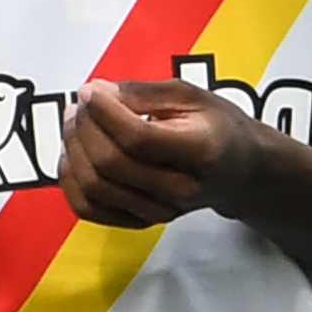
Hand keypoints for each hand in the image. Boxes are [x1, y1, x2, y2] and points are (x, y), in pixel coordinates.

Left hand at [62, 74, 259, 227]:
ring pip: (94, 188)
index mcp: (200, 152)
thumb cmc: (218, 127)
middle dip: (84, 127)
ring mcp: (160, 211)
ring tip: (76, 123)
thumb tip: (94, 93)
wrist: (240, 171)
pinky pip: (89, 209)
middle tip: (81, 104)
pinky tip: (74, 154)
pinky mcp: (142, 221)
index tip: (90, 90)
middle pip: (110, 163)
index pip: (137, 138)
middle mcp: (181, 189)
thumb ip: (141, 93)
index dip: (104, 112)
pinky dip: (72, 181)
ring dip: (74, 150)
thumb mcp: (190, 95)